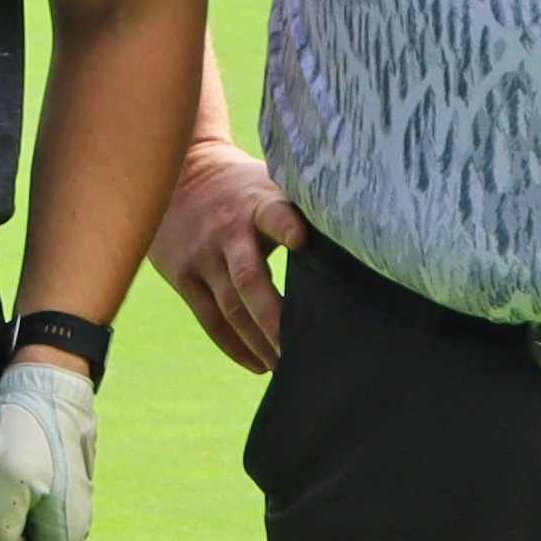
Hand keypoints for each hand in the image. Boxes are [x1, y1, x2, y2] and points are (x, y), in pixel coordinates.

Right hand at [154, 142, 300, 374]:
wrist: (179, 174)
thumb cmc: (245, 189)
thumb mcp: (269, 185)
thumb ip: (300, 211)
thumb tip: (360, 237)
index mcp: (256, 204)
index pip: (273, 214)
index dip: (286, 226)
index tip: (302, 239)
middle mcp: (227, 232)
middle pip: (249, 280)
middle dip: (275, 319)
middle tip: (300, 351)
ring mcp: (202, 257)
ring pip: (231, 309)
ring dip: (259, 342)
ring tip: (285, 366)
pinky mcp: (182, 276)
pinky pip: (211, 320)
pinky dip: (236, 346)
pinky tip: (259, 364)